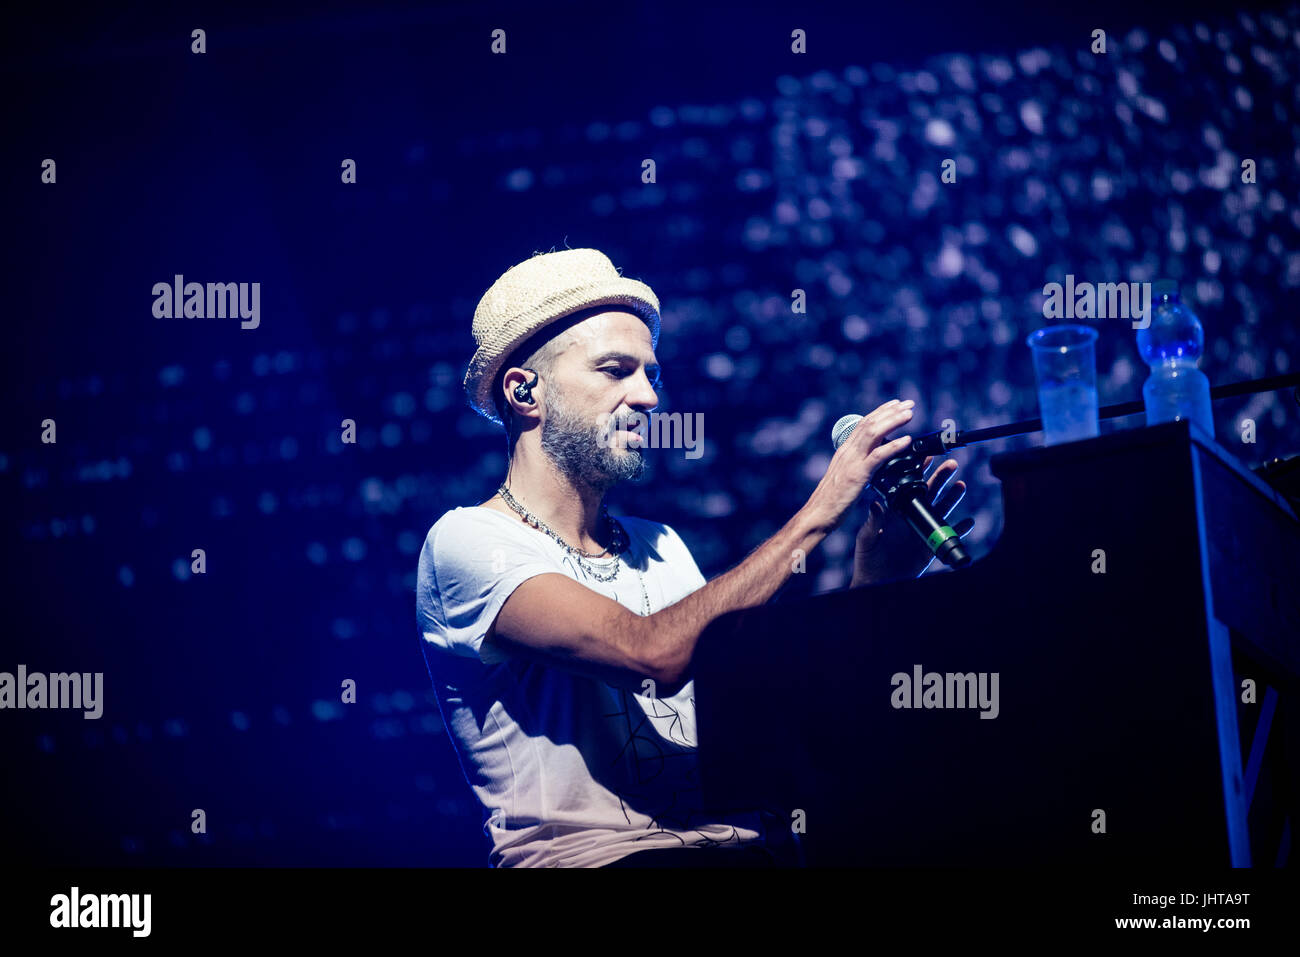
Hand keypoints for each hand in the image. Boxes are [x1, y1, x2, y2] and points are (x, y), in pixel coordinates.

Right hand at [807, 399, 914, 530]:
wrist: (819, 513)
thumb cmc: (832, 500)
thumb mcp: (845, 476)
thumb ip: (858, 465)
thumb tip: (873, 461)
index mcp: (845, 450)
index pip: (863, 424)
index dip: (881, 412)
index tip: (896, 404)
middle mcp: (848, 451)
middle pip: (870, 423)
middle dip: (891, 411)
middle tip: (909, 403)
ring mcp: (852, 461)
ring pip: (874, 433)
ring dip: (893, 421)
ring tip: (909, 414)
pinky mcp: (857, 475)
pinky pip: (878, 456)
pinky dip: (894, 446)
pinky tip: (907, 440)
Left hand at [850, 456, 974, 585]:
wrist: (875, 581)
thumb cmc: (867, 558)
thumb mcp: (866, 538)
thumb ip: (872, 523)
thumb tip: (875, 505)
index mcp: (895, 512)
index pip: (909, 487)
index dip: (919, 472)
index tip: (927, 457)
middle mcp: (911, 517)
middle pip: (930, 493)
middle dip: (940, 478)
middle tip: (951, 465)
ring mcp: (922, 530)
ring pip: (941, 509)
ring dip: (952, 497)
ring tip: (960, 485)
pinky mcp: (930, 547)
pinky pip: (948, 536)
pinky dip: (960, 530)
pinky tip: (968, 522)